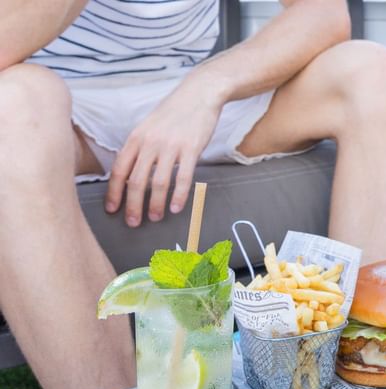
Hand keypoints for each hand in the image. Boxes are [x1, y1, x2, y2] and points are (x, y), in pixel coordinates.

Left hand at [105, 76, 223, 226]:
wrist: (199, 94)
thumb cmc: (174, 111)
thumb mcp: (149, 126)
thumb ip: (140, 147)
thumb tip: (132, 172)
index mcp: (136, 137)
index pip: (119, 170)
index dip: (114, 192)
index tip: (112, 209)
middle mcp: (150, 143)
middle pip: (136, 181)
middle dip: (132, 205)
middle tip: (133, 222)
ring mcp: (170, 146)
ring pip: (158, 182)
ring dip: (156, 204)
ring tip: (155, 218)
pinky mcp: (190, 149)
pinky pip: (182, 177)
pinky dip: (179, 196)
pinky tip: (177, 208)